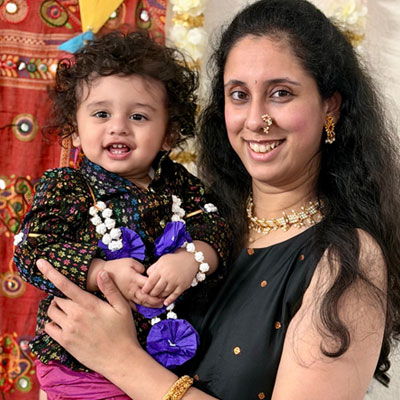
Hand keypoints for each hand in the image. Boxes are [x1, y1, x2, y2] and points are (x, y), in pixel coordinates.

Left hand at [36, 258, 138, 374]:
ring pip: (51, 312)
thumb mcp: (122, 307)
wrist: (120, 359)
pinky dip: (52, 322)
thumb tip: (101, 272)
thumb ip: (110, 289)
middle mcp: (75, 316)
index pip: (65, 285)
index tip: (40, 263)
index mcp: (89, 304)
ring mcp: (68, 330)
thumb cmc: (124, 331)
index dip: (51, 272)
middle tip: (74, 299)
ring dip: (57, 308)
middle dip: (63, 296)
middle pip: (57, 298)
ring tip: (69, 310)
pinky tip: (64, 323)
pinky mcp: (65, 342)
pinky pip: (49, 328)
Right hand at [89, 258, 163, 307]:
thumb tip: (148, 272)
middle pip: (146, 297)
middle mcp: (132, 289)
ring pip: (141, 302)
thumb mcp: (130, 261)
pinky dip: (140, 307)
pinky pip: (133, 305)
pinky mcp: (124, 298)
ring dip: (151, 304)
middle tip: (165, 301)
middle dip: (156, 300)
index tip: (165, 288)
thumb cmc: (117, 266)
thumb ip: (141, 267)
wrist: (103, 273)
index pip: (149, 285)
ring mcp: (128, 295)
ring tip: (160, 305)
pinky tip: (145, 309)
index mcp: (134, 279)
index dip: (157, 288)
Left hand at [141, 250, 198, 305]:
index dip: (146, 288)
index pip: (150, 282)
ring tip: (157, 297)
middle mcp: (167, 276)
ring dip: (160, 297)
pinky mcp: (182, 286)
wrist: (190, 259)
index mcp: (161, 269)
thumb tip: (147, 276)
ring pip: (164, 293)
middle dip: (152, 294)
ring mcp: (175, 282)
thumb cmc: (174, 260)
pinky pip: (174, 295)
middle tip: (150, 295)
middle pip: (156, 289)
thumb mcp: (161, 260)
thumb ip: (153, 268)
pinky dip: (169, 300)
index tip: (144, 291)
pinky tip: (165, 302)